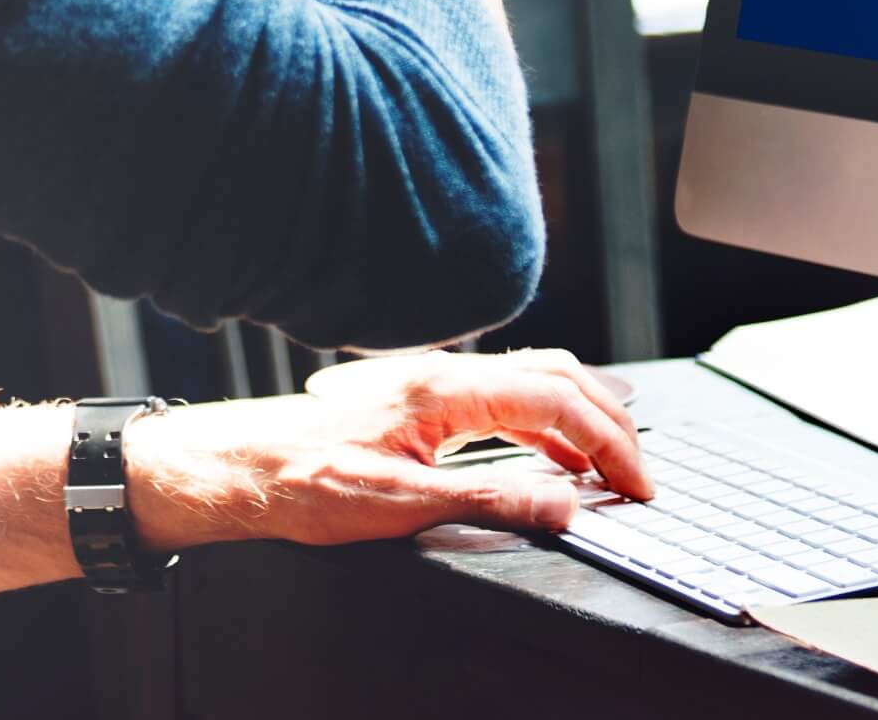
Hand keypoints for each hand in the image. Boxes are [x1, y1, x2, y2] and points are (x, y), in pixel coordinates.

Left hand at [123, 350, 649, 549]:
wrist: (238, 466)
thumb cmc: (301, 481)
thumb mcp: (398, 506)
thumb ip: (487, 499)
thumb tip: (562, 503)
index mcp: (444, 388)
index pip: (556, 400)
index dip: (608, 443)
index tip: (636, 485)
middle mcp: (444, 371)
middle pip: (556, 374)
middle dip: (609, 421)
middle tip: (639, 474)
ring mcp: (434, 379)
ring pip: (533, 377)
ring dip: (582, 414)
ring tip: (612, 461)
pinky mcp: (423, 397)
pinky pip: (505, 393)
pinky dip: (546, 418)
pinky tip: (552, 453)